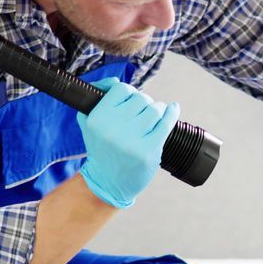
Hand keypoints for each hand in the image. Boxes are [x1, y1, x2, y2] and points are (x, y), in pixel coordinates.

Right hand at [76, 78, 179, 207]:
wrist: (108, 182)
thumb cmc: (101, 149)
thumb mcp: (89, 123)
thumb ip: (96, 98)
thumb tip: (113, 81)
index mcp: (96, 119)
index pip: (121, 89)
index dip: (129, 93)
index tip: (131, 102)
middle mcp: (112, 129)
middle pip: (140, 98)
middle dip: (144, 104)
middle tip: (141, 115)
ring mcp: (131, 141)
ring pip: (155, 109)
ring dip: (158, 110)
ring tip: (153, 119)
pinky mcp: (149, 151)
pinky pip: (166, 123)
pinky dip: (172, 114)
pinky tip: (173, 110)